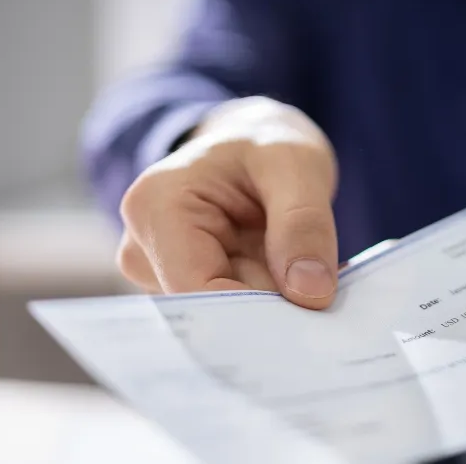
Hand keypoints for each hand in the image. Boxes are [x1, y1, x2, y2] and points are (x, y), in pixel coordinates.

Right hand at [116, 96, 339, 307]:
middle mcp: (142, 247)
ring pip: (225, 318)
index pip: (198, 289)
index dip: (256, 311)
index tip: (312, 314)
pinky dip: (269, 304)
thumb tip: (310, 293)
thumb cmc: (267, 147)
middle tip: (323, 294)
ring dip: (273, 304)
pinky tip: (289, 280)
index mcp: (154, 208)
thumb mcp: (296, 165)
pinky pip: (232, 314)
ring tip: (304, 271)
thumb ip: (303, 224)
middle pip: (210, 310)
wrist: (254, 147)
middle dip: (271, 308)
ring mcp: (157, 273)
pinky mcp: (180, 289)